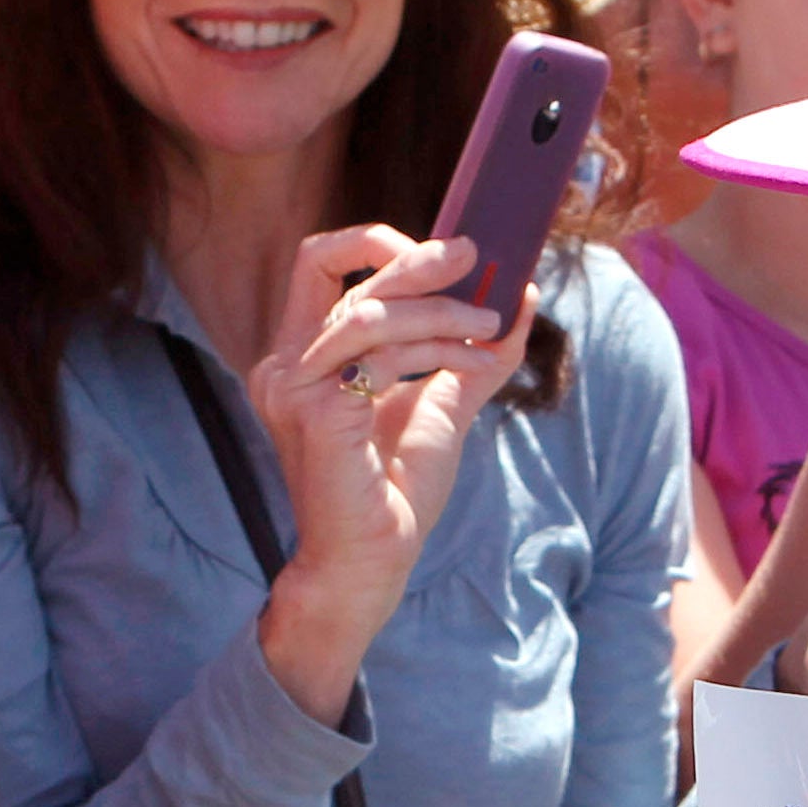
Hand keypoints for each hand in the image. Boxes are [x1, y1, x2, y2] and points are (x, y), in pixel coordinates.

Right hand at [252, 224, 529, 721]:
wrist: (372, 563)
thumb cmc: (394, 492)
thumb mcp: (444, 403)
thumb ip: (476, 351)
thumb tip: (524, 293)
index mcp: (302, 355)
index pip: (320, 265)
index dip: (376, 243)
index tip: (449, 255)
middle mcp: (283, 364)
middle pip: (329, 266)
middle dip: (409, 254)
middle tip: (475, 253)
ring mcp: (290, 386)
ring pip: (368, 308)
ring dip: (439, 309)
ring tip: (490, 324)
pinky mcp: (313, 413)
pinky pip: (378, 352)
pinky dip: (437, 347)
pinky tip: (476, 362)